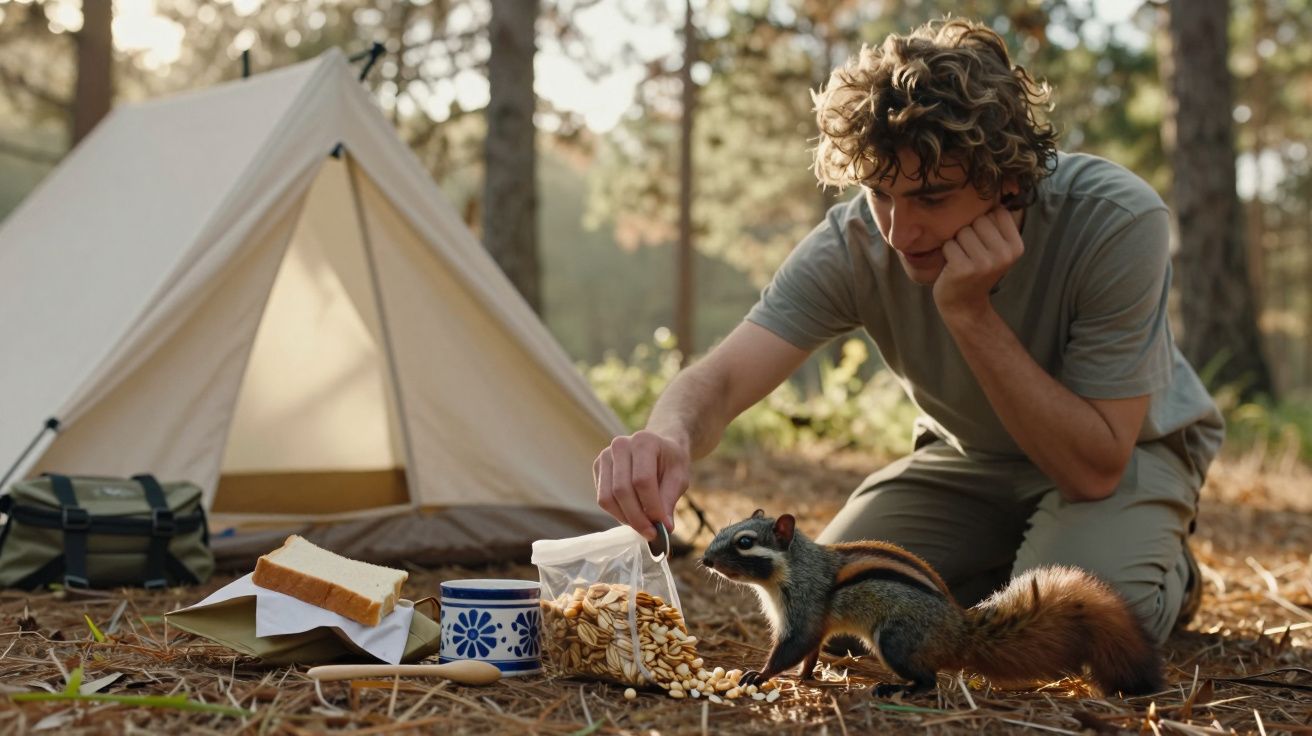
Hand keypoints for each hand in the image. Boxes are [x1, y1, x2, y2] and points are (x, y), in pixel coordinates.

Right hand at [593, 430, 690, 540]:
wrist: (659, 447)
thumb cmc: (671, 462)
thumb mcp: (679, 478)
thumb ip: (669, 500)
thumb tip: (663, 528)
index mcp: (644, 441)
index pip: (642, 480)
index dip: (651, 507)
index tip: (662, 526)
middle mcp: (620, 445)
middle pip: (622, 490)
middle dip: (637, 518)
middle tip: (651, 534)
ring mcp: (605, 456)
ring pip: (608, 497)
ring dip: (625, 518)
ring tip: (643, 527)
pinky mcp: (598, 468)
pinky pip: (603, 498)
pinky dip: (617, 513)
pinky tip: (633, 516)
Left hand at [931, 206, 1023, 321]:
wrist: (964, 305)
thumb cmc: (977, 269)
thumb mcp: (996, 248)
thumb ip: (998, 224)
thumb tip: (1003, 185)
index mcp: (1016, 246)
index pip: (997, 212)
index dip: (984, 223)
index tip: (984, 242)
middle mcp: (1004, 255)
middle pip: (978, 220)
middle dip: (969, 232)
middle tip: (971, 253)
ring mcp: (985, 263)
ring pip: (962, 231)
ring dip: (957, 243)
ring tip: (962, 259)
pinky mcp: (964, 269)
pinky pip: (949, 244)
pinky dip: (946, 252)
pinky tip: (953, 266)